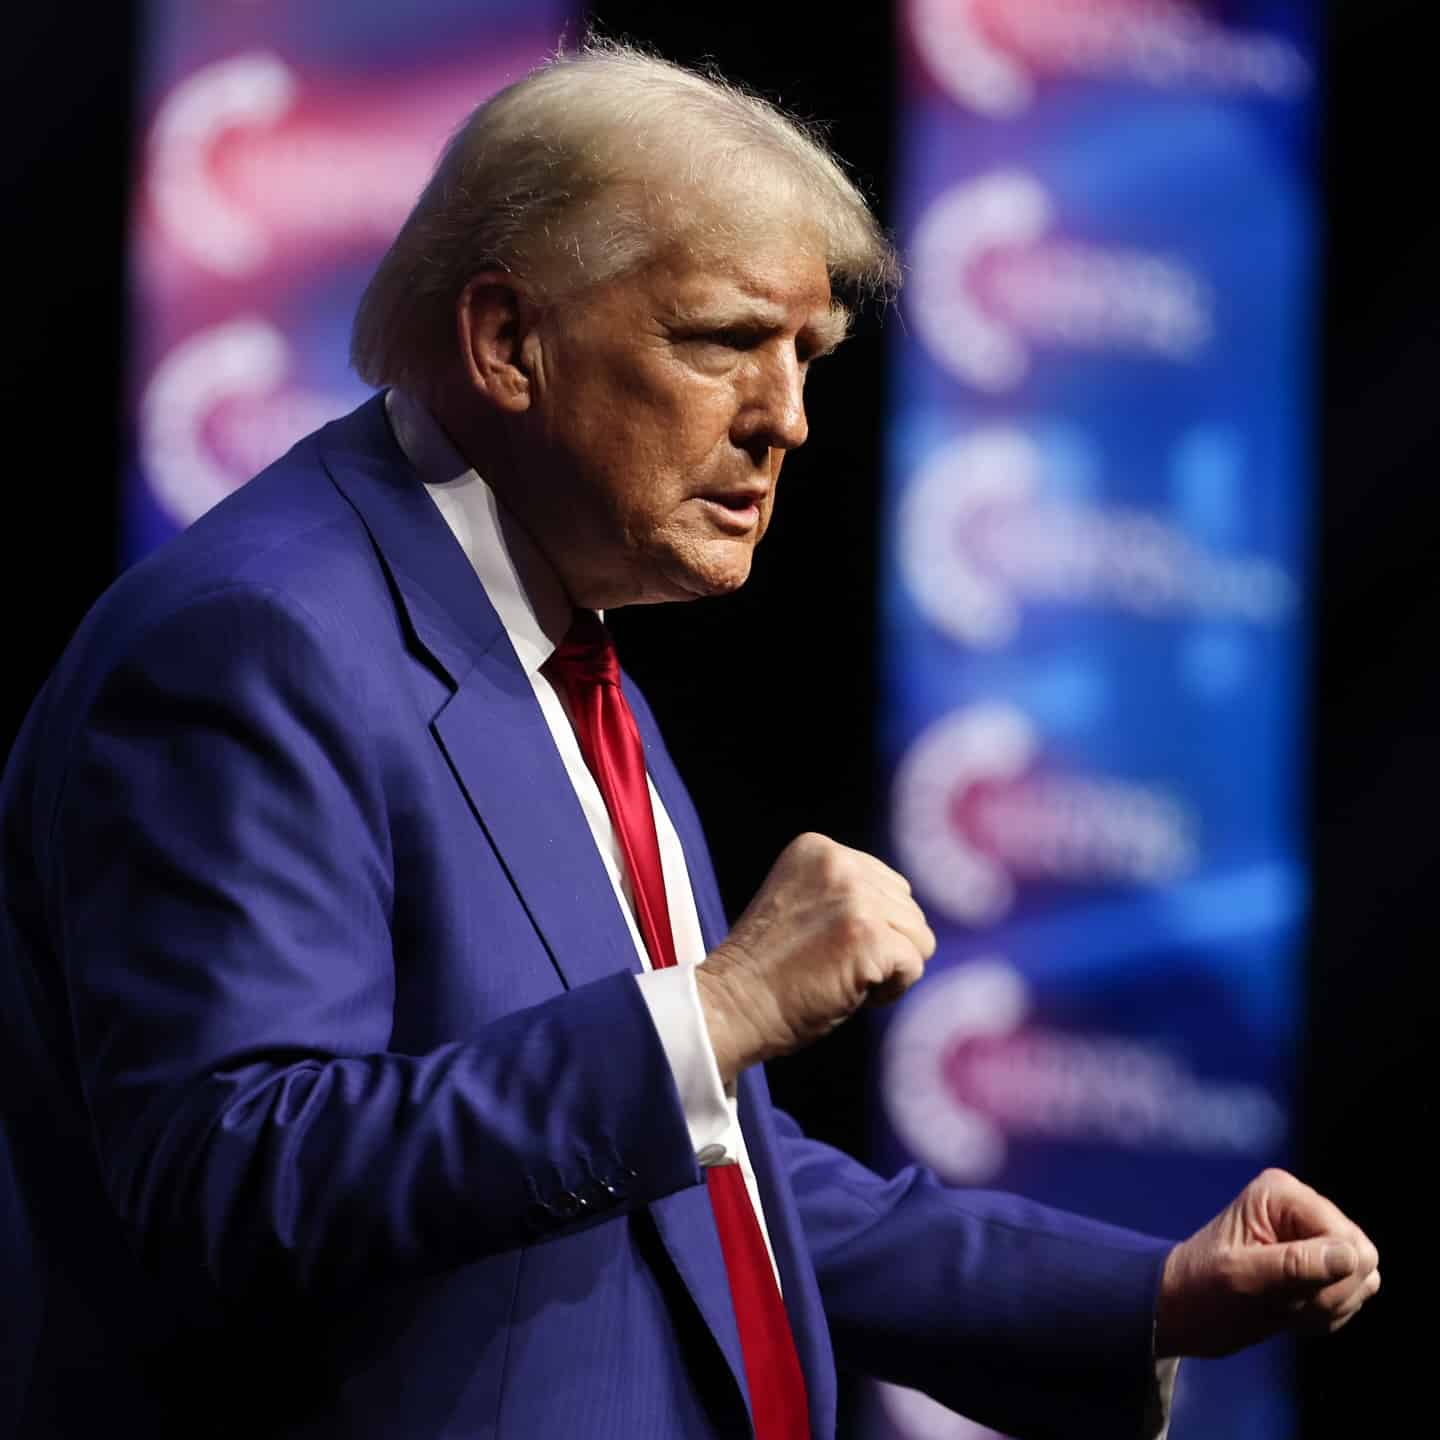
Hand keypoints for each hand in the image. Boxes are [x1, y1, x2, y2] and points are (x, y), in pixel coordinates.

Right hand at [696, 833, 934, 1083]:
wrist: (731, 1004)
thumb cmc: (765, 970)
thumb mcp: (803, 905)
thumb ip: (846, 893)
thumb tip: (907, 911)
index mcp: (817, 848)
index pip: (888, 885)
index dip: (868, 927)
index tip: (824, 947)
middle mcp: (839, 862)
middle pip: (909, 910)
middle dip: (882, 946)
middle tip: (831, 966)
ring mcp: (855, 898)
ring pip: (919, 938)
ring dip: (888, 968)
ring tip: (839, 977)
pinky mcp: (869, 936)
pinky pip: (913, 965)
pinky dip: (891, 990)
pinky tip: (850, 993)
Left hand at [1155, 1167, 1379, 1356]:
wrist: (1185, 1309)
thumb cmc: (1201, 1288)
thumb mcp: (1240, 1278)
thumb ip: (1294, 1265)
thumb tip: (1351, 1256)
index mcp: (1281, 1193)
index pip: (1345, 1240)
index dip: (1327, 1277)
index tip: (1283, 1292)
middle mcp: (1304, 1206)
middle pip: (1362, 1258)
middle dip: (1327, 1293)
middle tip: (1280, 1301)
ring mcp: (1314, 1234)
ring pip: (1363, 1279)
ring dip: (1327, 1306)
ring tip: (1281, 1304)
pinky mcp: (1320, 1262)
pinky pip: (1354, 1294)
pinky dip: (1327, 1313)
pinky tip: (1291, 1310)